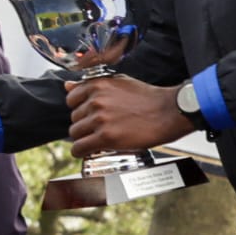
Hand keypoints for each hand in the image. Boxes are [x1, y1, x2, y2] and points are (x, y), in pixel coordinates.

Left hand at [65, 74, 187, 158]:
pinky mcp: (105, 137)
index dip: (80, 109)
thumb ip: (91, 84)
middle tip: (99, 129)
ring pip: (75, 134)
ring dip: (83, 139)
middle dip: (84, 125)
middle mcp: (96, 101)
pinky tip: (88, 151)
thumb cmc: (147, 98)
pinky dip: (80, 152)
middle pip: (74, 118)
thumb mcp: (118, 82)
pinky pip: (79, 148)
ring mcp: (100, 119)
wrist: (168, 112)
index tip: (88, 115)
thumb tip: (67, 86)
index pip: (71, 99)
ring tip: (97, 140)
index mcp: (98, 85)